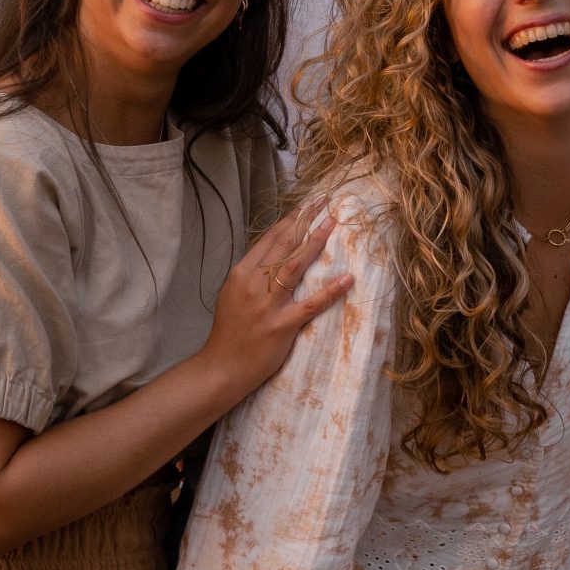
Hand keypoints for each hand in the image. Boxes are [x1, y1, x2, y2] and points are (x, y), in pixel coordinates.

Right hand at [198, 203, 347, 393]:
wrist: (222, 366)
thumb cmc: (229, 331)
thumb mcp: (233, 294)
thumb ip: (252, 275)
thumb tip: (274, 255)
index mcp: (241, 274)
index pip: (269, 240)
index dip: (290, 221)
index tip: (307, 205)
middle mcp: (254, 284)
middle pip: (283, 245)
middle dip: (305, 221)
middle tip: (324, 203)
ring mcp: (268, 305)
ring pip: (295, 266)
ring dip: (315, 242)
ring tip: (333, 225)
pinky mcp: (282, 325)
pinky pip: (311, 304)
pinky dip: (330, 290)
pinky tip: (347, 278)